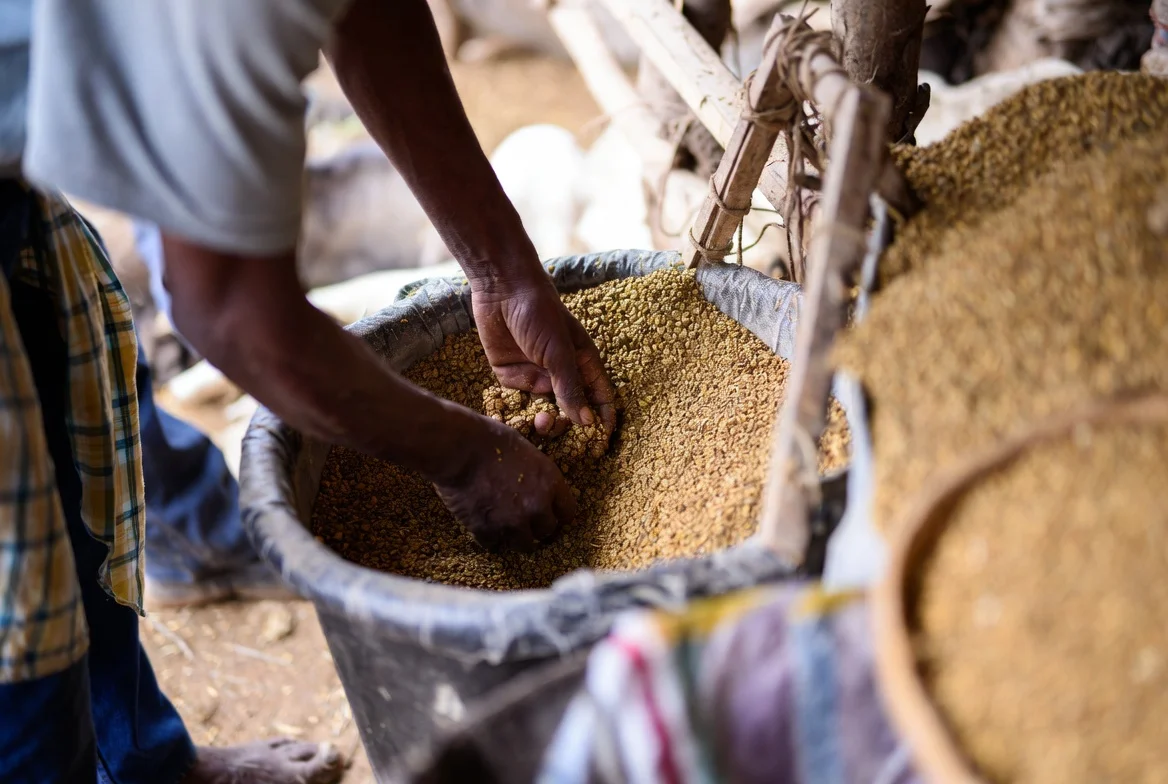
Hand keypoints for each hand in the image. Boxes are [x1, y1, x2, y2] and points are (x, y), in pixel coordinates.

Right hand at [432, 411, 576, 550]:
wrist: (460, 448)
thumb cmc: (491, 439)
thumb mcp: (527, 451)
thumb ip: (536, 475)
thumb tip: (536, 485)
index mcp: (550, 483)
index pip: (567, 512)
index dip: (557, 514)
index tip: (549, 515)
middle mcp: (536, 506)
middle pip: (546, 531)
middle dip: (536, 527)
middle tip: (523, 521)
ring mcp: (512, 522)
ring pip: (523, 545)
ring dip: (515, 537)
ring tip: (504, 527)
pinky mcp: (487, 530)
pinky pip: (493, 544)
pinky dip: (488, 536)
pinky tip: (482, 525)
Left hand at [470, 270, 616, 435]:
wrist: (500, 290)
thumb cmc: (540, 315)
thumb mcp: (559, 352)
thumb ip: (571, 388)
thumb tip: (587, 423)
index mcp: (582, 363)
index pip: (599, 397)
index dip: (602, 419)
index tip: (601, 443)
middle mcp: (560, 372)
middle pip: (570, 410)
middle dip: (568, 425)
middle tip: (561, 429)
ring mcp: (535, 375)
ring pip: (543, 410)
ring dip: (544, 422)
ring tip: (541, 423)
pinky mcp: (510, 375)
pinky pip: (515, 402)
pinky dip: (515, 414)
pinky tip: (514, 423)